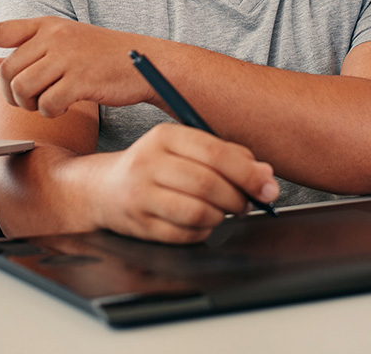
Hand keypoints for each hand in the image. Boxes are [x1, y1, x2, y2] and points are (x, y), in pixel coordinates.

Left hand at [0, 17, 157, 116]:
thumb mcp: (63, 46)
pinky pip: (47, 104)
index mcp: (47, 25)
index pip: (0, 30)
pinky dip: (51, 113)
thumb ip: (27, 53)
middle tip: (34, 98)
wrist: (145, 61)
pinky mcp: (80, 79)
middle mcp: (53, 36)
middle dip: (14, 93)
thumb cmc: (101, 57)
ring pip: (23, 89)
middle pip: (8, 71)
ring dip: (31, 104)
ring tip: (50, 102)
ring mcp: (67, 56)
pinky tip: (65, 107)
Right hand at [92, 124, 278, 243]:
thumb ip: (226, 154)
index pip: (214, 152)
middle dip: (238, 198)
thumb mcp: (184, 147)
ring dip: (220, 216)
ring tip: (222, 211)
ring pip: (199, 212)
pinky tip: (201, 221)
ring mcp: (141, 195)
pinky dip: (203, 231)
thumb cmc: (154, 166)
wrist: (103, 188)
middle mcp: (148, 162)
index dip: (247, 172)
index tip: (267, 185)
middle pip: (208, 184)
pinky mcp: (139, 225)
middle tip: (246, 202)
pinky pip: (186, 235)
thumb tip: (264, 173)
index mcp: (164, 135)